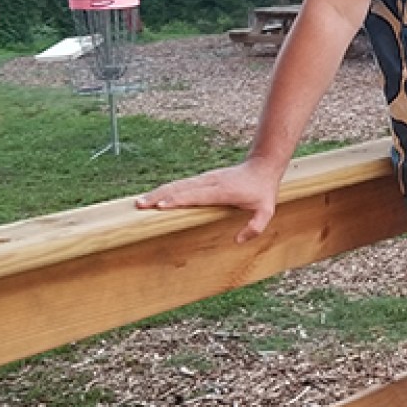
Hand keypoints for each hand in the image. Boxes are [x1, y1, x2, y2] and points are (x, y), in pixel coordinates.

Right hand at [135, 159, 285, 243]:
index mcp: (222, 191)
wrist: (262, 166)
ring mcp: (205, 179)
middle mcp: (210, 183)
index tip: (160, 205)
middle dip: (159, 196)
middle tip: (139, 205)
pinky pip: (181, 185)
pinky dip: (165, 190)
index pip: (196, 196)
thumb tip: (238, 241)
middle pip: (180, 189)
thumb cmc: (263, 191)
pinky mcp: (202, 179)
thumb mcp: (266, 211)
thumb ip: (255, 227)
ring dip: (158, 193)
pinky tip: (154, 197)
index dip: (178, 200)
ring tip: (139, 202)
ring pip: (177, 185)